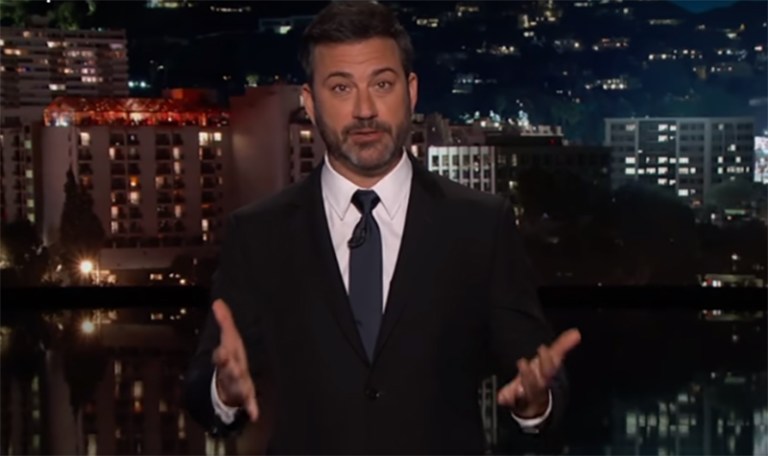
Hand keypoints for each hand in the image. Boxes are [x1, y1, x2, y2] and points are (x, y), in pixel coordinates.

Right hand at [212, 299, 258, 421]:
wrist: (225, 383)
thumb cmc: (231, 356)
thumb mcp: (229, 338)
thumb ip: (225, 320)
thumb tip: (218, 301)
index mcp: (227, 357)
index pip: (222, 355)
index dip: (222, 353)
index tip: (222, 350)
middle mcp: (230, 371)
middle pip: (229, 369)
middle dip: (229, 367)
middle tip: (230, 366)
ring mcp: (237, 384)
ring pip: (238, 385)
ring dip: (241, 386)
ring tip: (245, 390)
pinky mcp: (245, 395)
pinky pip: (248, 402)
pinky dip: (251, 408)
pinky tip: (255, 415)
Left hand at [497, 328, 580, 417]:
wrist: (537, 403)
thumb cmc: (542, 376)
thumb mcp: (551, 361)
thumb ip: (562, 347)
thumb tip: (576, 333)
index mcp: (547, 377)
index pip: (549, 370)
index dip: (546, 360)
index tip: (542, 348)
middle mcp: (538, 388)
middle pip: (536, 384)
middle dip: (529, 374)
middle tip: (521, 362)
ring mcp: (526, 397)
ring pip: (524, 395)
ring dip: (518, 388)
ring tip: (513, 381)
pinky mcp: (514, 403)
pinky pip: (510, 404)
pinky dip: (507, 400)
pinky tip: (502, 397)